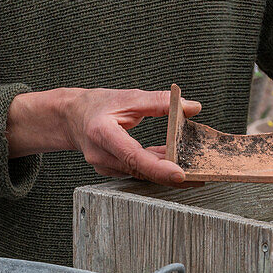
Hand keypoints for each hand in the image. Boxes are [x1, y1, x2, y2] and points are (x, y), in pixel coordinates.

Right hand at [6, 87, 200, 184]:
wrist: (71, 117)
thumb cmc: (97, 105)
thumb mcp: (129, 96)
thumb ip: (160, 102)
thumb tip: (191, 106)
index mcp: (102, 133)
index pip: (133, 156)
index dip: (157, 167)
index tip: (180, 174)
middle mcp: (101, 155)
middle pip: (140, 170)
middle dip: (170, 174)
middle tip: (200, 175)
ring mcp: (104, 167)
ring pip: (141, 173)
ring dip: (165, 171)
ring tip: (193, 169)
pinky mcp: (111, 171)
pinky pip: (137, 172)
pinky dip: (156, 167)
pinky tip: (172, 161)